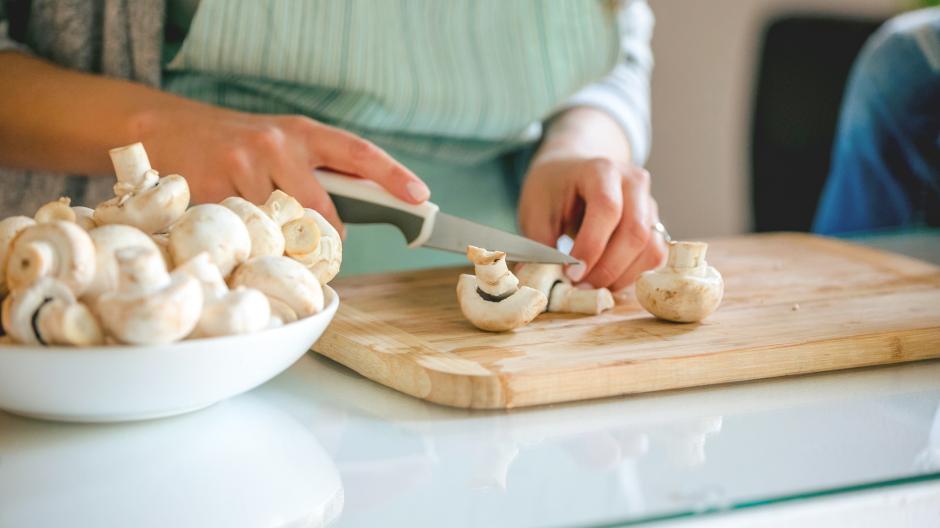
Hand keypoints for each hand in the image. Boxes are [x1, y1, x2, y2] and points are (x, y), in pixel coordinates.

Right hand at [136, 105, 429, 233]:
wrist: (168, 127)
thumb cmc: (240, 142)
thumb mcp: (284, 143)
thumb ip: (319, 171)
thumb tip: (362, 211)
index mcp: (303, 132)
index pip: (357, 152)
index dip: (392, 174)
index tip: (419, 196)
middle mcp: (275, 144)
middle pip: (318, 208)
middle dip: (325, 236)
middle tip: (324, 249)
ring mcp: (241, 164)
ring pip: (279, 226)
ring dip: (279, 242)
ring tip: (267, 234)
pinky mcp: (211, 188)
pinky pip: (243, 232)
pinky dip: (246, 240)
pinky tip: (236, 230)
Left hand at [519, 156, 665, 290]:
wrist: (573, 170)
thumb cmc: (553, 189)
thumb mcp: (535, 209)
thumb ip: (540, 243)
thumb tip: (542, 278)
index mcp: (601, 170)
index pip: (607, 209)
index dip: (591, 246)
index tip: (571, 274)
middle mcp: (633, 183)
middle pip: (635, 232)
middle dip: (607, 269)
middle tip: (580, 287)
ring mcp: (649, 203)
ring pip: (650, 249)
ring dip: (622, 277)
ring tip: (591, 285)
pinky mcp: (655, 225)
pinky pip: (654, 257)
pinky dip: (633, 276)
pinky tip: (607, 280)